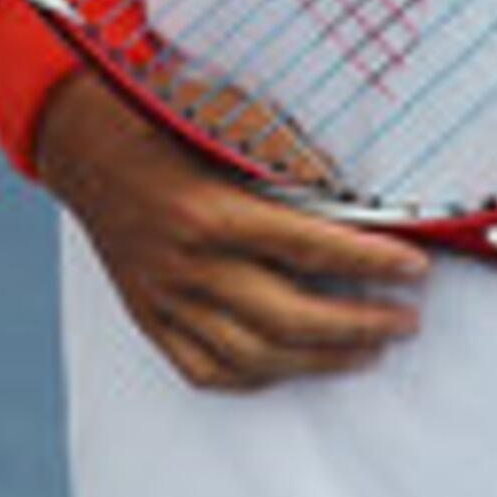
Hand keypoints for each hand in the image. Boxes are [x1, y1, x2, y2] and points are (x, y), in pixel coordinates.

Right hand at [34, 76, 426, 391]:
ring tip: (367, 350)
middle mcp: (188, 264)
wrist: (83, 146)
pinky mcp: (149, 317)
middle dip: (361, 325)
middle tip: (404, 319)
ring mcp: (166, 299)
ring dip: (322, 360)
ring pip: (255, 356)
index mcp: (212, 210)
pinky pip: (206, 369)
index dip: (371, 263)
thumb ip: (290, 157)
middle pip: (291, 319)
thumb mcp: (228, 120)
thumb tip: (354, 193)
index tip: (414, 267)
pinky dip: (256, 376)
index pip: (311, 250)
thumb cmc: (160, 123)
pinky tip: (292, 365)